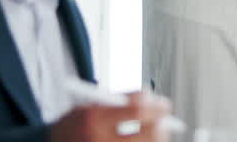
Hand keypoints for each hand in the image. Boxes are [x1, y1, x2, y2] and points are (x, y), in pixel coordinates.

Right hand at [48, 91, 171, 140]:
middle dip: (160, 124)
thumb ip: (117, 103)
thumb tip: (151, 99)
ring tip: (156, 133)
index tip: (163, 104)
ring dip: (155, 139)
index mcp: (93, 120)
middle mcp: (98, 141)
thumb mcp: (86, 108)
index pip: (137, 110)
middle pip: (148, 134)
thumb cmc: (71, 129)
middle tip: (165, 120)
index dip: (155, 105)